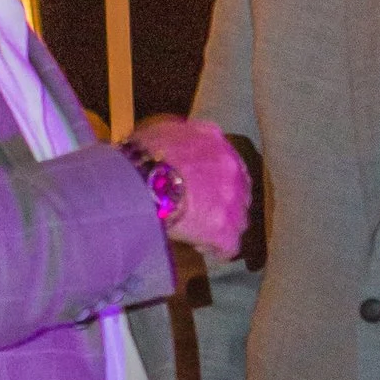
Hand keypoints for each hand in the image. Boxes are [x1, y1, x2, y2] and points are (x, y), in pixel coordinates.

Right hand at [134, 116, 249, 258]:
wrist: (141, 180)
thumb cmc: (143, 153)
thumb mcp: (163, 130)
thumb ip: (180, 136)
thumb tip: (177, 144)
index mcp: (215, 140)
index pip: (225, 161)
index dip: (215, 178)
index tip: (201, 188)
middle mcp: (232, 168)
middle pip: (238, 190)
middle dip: (222, 202)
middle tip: (201, 210)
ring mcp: (232, 200)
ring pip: (238, 219)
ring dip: (221, 225)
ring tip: (200, 232)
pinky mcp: (224, 229)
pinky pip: (229, 246)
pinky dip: (216, 248)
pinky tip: (200, 247)